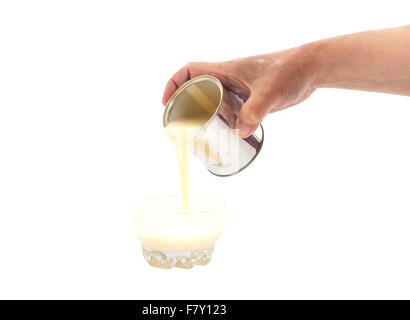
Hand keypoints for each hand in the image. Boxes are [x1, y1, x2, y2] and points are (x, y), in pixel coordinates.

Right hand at [162, 47, 316, 137]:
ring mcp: (239, 91)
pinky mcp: (250, 100)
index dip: (174, 84)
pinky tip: (229, 134)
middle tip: (183, 125)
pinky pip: (230, 111)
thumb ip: (254, 111)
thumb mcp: (269, 92)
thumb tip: (240, 132)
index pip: (190, 71)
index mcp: (225, 71)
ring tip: (204, 134)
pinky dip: (225, 122)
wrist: (311, 69)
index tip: (167, 102)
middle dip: (187, 106)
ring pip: (214, 103)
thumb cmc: (289, 71)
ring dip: (208, 117)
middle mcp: (228, 80)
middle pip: (197, 90)